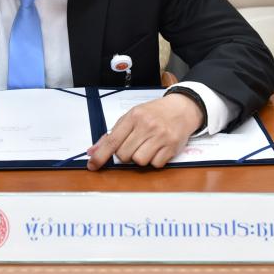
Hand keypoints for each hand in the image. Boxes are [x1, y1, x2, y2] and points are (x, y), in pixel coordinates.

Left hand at [86, 93, 202, 170]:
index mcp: (133, 117)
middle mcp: (147, 126)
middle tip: (133, 145)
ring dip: (139, 158)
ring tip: (146, 147)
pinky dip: (154, 161)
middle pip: (124, 154)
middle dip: (124, 155)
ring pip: (139, 161)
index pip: (112, 140)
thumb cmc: (154, 113)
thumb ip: (113, 134)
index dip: (100, 156)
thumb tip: (94, 150)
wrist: (181, 108)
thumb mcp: (132, 117)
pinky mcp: (172, 146)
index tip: (92, 165)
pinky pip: (156, 165)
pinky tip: (157, 149)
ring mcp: (160, 136)